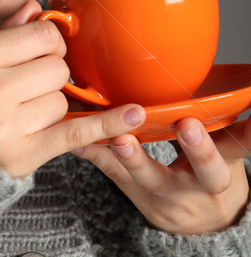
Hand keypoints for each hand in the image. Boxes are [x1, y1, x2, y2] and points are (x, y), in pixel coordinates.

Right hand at [0, 0, 146, 176]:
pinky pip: (77, 133)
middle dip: (51, 72)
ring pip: (64, 100)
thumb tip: (39, 7)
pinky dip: (108, 125)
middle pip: (58, 67)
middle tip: (29, 83)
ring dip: (53, 102)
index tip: (41, 50)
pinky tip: (133, 115)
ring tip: (23, 110)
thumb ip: (6, 30)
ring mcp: (8, 127)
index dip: (49, 41)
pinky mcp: (24, 156)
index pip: (42, 35)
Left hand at [72, 115, 250, 234]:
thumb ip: (225, 125)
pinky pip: (117, 178)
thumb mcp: (225, 153)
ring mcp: (171, 196)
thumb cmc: (209, 178)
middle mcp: (202, 185)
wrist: (201, 229)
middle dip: (199, 150)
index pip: (243, 146)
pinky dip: (98, 157)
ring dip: (136, 158)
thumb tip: (239, 86)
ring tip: (121, 139)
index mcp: (227, 164)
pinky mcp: (140, 200)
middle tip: (189, 126)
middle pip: (207, 171)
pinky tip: (81, 143)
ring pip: (155, 180)